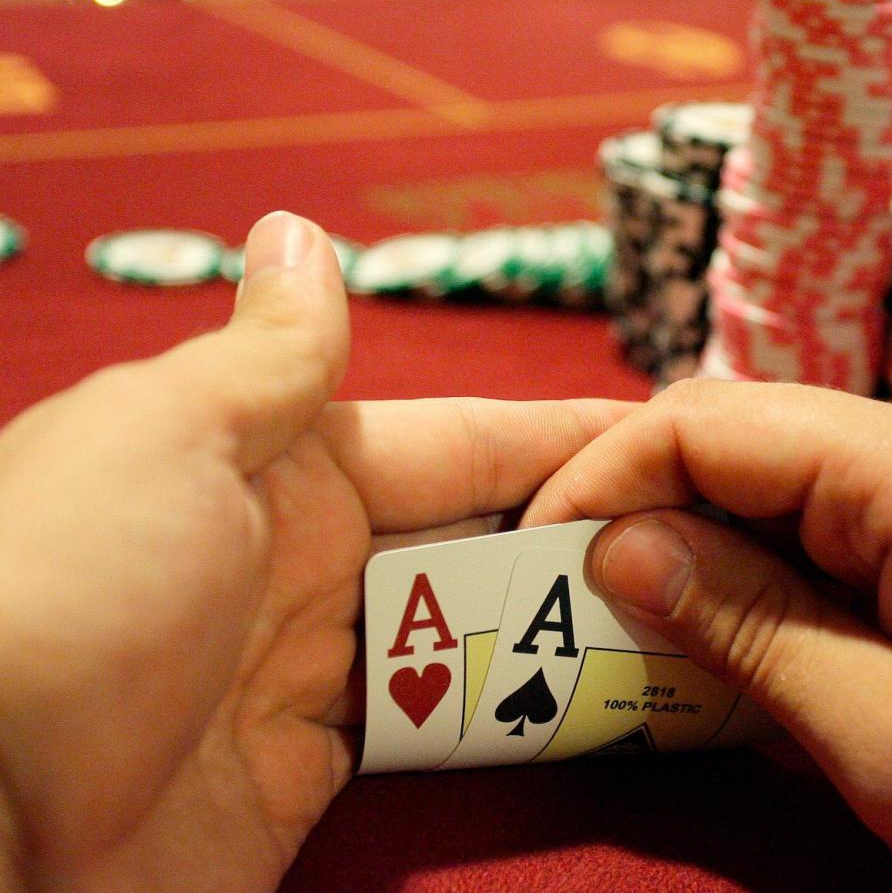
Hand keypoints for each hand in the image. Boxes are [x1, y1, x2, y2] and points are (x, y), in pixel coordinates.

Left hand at [0, 212, 630, 889]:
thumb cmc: (68, 590)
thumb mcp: (171, 438)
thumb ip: (269, 355)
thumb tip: (300, 232)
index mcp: (278, 464)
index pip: (458, 441)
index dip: (565, 440)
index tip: (673, 443)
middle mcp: (303, 559)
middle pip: (478, 540)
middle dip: (584, 538)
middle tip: (711, 547)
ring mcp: (310, 669)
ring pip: (469, 633)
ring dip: (559, 629)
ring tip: (682, 624)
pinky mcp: (310, 771)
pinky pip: (433, 727)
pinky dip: (505, 713)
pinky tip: (583, 701)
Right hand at [525, 379, 891, 891]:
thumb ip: (750, 633)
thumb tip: (619, 546)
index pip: (712, 421)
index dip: (602, 476)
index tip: (532, 560)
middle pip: (747, 442)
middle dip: (646, 516)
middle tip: (573, 613)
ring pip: (789, 490)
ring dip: (709, 560)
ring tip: (650, 646)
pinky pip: (844, 533)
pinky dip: (776, 587)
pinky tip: (755, 660)